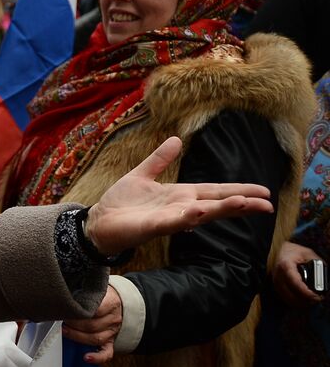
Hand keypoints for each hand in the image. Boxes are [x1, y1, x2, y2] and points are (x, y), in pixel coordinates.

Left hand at [63, 285, 121, 363]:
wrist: (119, 302)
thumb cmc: (101, 295)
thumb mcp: (94, 288)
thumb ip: (83, 291)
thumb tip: (64, 292)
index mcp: (111, 302)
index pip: (95, 309)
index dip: (78, 312)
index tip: (65, 310)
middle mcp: (113, 318)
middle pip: (92, 325)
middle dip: (73, 324)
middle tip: (61, 320)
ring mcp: (112, 332)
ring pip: (95, 338)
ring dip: (77, 337)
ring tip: (64, 332)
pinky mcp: (111, 342)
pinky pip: (107, 353)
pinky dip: (97, 358)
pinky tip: (86, 358)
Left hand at [84, 136, 271, 254]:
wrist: (98, 221)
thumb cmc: (122, 202)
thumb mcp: (142, 174)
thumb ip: (159, 159)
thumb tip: (177, 139)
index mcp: (180, 195)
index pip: (215, 191)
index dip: (239, 190)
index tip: (264, 191)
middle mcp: (180, 208)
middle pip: (216, 204)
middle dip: (241, 203)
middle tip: (268, 204)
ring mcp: (168, 218)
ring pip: (201, 214)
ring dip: (221, 209)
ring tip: (244, 204)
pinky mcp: (153, 227)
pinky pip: (173, 222)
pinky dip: (187, 217)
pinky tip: (200, 211)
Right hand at [272, 241, 323, 307]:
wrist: (280, 251)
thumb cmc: (295, 252)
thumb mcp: (308, 254)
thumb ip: (317, 265)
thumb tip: (324, 278)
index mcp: (285, 265)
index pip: (295, 283)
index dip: (306, 292)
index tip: (317, 297)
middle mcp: (278, 276)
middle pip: (290, 295)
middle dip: (305, 300)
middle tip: (318, 299)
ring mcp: (275, 282)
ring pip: (287, 299)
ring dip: (301, 303)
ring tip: (313, 300)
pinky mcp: (276, 287)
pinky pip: (285, 298)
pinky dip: (295, 302)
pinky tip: (304, 300)